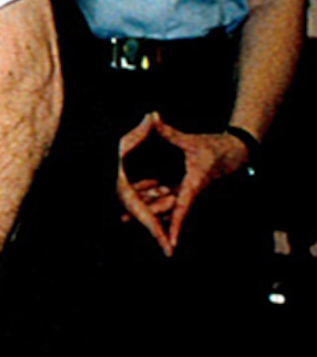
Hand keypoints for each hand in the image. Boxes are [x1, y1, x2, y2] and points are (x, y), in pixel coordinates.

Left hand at [115, 113, 249, 253]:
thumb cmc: (215, 147)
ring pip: (166, 205)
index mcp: (194, 183)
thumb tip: (153, 116)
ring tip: (124, 215)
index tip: (170, 240)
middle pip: (168, 209)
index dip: (176, 223)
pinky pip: (168, 198)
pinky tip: (137, 200)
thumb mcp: (191, 140)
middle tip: (124, 219)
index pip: (183, 206)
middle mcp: (190, 191)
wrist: (234, 152)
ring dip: (148, 208)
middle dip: (149, 216)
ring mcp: (187, 191)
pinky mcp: (185, 188)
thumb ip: (169, 132)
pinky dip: (153, 198)